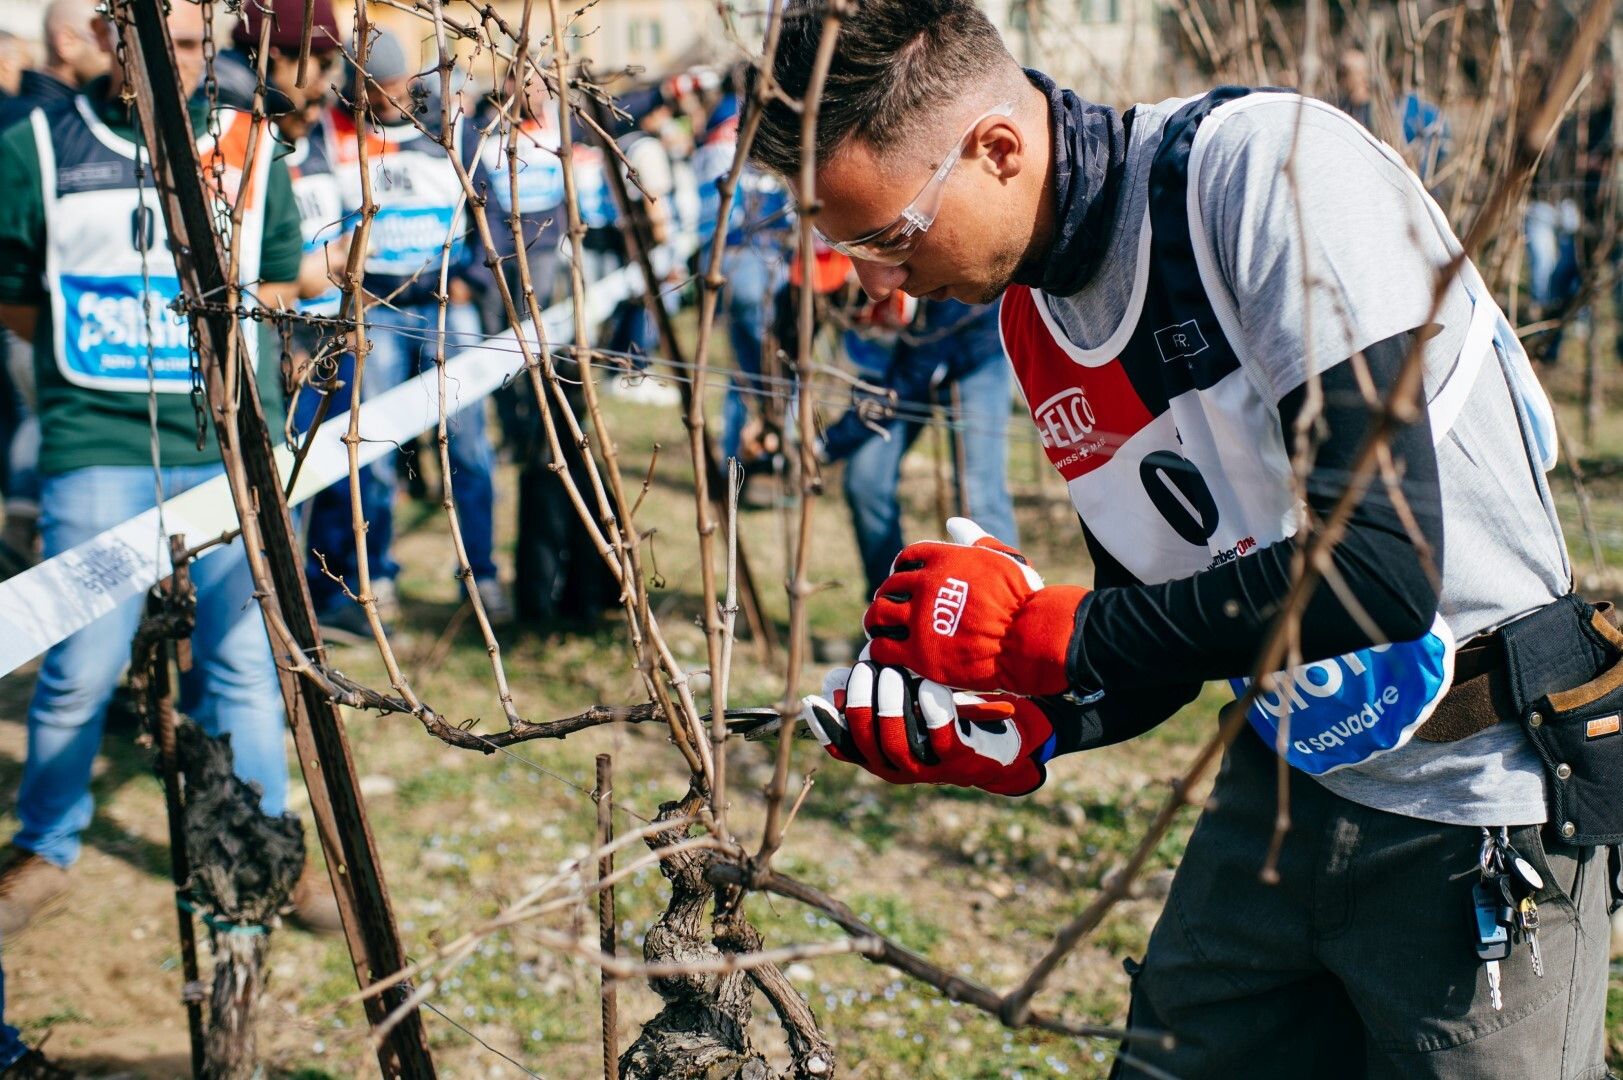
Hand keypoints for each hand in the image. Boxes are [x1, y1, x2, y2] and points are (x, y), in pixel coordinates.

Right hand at [801, 656, 1057, 795]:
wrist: (998, 741)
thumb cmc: (945, 717)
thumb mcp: (908, 705)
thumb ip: (876, 693)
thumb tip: (837, 679)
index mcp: (881, 756)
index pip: (844, 747)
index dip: (826, 725)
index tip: (814, 698)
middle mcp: (899, 768)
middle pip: (868, 743)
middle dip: (861, 705)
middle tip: (865, 669)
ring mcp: (929, 768)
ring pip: (897, 744)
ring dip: (891, 706)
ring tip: (890, 672)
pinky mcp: (958, 759)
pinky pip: (940, 735)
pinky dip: (931, 708)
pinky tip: (929, 682)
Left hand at [863, 518, 1086, 695]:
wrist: (1029, 638)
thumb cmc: (1023, 599)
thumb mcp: (1002, 559)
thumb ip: (975, 539)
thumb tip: (952, 523)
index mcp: (943, 559)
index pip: (907, 558)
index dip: (902, 570)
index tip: (903, 581)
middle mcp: (925, 585)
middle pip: (890, 587)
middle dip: (888, 596)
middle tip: (889, 608)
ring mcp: (919, 619)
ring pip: (878, 615)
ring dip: (874, 621)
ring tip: (877, 628)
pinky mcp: (918, 653)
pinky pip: (882, 649)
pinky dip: (878, 649)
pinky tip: (884, 652)